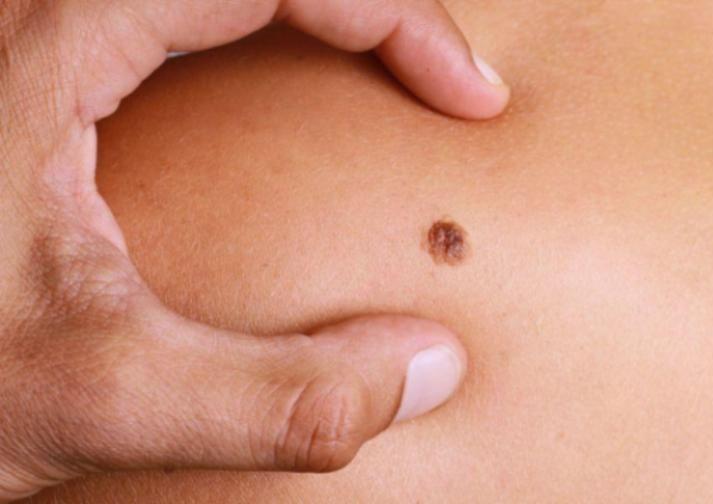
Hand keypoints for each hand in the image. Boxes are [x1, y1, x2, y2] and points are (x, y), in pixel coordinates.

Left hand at [0, 0, 507, 500]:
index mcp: (52, 31)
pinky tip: (266, 96)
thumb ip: (275, 398)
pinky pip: (167, 18)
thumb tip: (428, 368)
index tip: (466, 94)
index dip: (401, 15)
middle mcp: (39, 8)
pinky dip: (250, 35)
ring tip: (374, 75)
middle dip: (368, 6)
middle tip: (433, 79)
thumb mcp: (92, 396)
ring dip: (309, 15)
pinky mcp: (23, 69)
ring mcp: (30, 32)